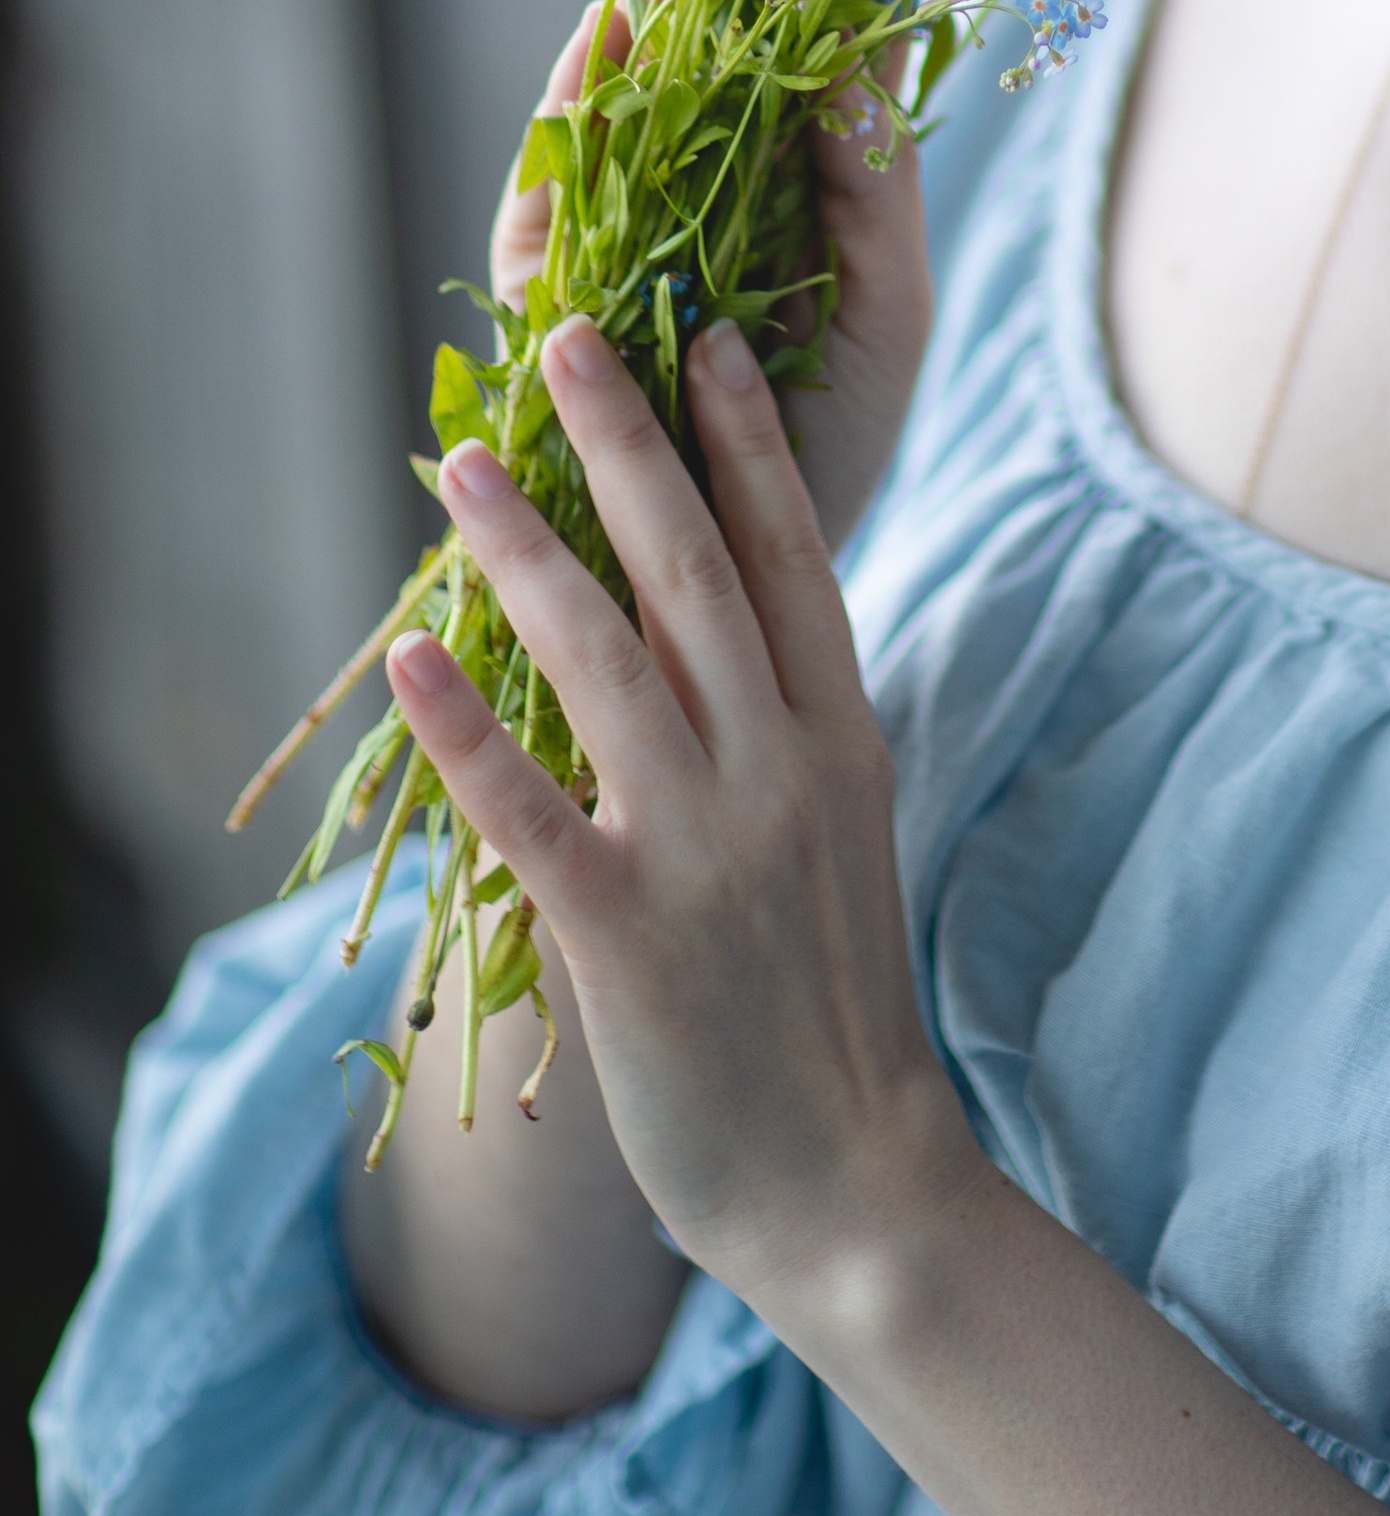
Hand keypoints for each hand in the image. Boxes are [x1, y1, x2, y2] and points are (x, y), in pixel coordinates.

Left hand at [387, 314, 971, 1308]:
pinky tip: (411, 658)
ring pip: (605, 661)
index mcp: (838, 736)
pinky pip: (530, 812)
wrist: (852, 1179)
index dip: (746, 440)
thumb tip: (721, 606)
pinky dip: (466, 731)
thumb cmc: (828, 997)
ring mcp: (706, 850)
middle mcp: (778, 769)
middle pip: (695, 572)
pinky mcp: (628, 938)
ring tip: (460, 463)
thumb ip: (783, 716)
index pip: (791, 555)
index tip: (707, 336)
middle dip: (629, 443)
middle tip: (573, 336)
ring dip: (529, 550)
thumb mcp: (837, 825)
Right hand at [492, 11, 933, 552]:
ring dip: (619, 47)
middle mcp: (688, 213)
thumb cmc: (835, 452)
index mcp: (780, 207)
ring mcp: (613, 251)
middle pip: (682, 81)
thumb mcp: (886, 318)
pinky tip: (590, 65)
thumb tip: (851, 68)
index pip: (785, 76)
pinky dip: (559, 132)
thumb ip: (877, 197)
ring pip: (605, 128)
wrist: (758, 594)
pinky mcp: (547, 309)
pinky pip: (541, 209)